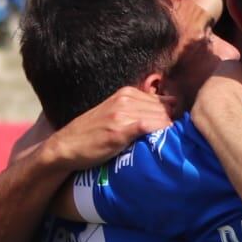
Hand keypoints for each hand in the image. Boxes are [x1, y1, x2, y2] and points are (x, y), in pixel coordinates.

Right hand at [41, 86, 169, 170]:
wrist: (66, 147)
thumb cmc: (93, 134)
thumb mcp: (116, 114)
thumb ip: (139, 110)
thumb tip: (171, 112)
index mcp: (127, 93)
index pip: (166, 101)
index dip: (174, 118)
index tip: (176, 133)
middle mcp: (126, 99)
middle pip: (167, 110)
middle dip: (174, 126)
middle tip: (175, 142)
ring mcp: (122, 113)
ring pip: (162, 119)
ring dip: (168, 133)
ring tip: (169, 148)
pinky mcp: (119, 130)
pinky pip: (149, 127)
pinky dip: (159, 134)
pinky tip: (162, 146)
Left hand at [198, 59, 241, 110]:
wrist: (214, 109)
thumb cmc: (238, 91)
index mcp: (229, 64)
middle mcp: (216, 73)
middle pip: (238, 82)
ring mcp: (208, 87)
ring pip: (230, 93)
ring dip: (240, 100)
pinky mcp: (203, 102)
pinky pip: (221, 104)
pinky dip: (229, 108)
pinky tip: (236, 115)